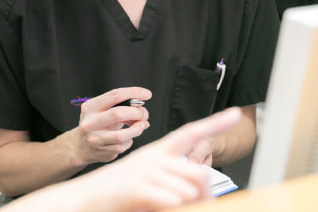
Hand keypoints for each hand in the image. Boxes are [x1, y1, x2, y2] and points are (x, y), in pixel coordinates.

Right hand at [73, 87, 151, 164]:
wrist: (81, 146)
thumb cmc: (98, 124)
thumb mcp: (104, 112)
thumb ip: (122, 107)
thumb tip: (142, 111)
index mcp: (90, 107)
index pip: (114, 95)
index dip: (133, 93)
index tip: (147, 94)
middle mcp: (90, 122)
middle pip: (118, 113)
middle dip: (137, 112)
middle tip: (144, 113)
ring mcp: (95, 139)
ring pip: (123, 134)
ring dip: (137, 129)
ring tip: (141, 125)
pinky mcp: (102, 152)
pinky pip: (123, 145)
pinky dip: (130, 140)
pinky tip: (127, 138)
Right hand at [93, 107, 241, 211]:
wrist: (83, 199)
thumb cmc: (117, 194)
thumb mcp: (147, 184)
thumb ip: (172, 183)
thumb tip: (200, 194)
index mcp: (156, 151)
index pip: (189, 133)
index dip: (213, 123)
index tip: (234, 114)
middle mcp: (152, 156)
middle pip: (199, 174)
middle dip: (205, 196)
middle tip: (200, 208)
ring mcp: (144, 170)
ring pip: (187, 191)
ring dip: (182, 207)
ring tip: (161, 207)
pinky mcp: (137, 187)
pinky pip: (171, 201)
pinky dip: (169, 209)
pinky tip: (153, 208)